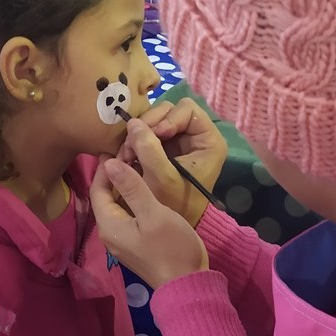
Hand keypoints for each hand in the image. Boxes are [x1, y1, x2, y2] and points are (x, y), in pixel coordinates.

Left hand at [91, 155, 208, 288]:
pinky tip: (147, 188)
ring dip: (125, 186)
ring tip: (139, 164)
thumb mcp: (153, 213)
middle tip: (130, 152)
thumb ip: (131, 187)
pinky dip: (134, 199)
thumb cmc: (171, 247)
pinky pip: (128, 215)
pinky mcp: (135, 243)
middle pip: (106, 198)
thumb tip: (109, 163)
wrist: (187, 282)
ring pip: (118, 206)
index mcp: (109, 225)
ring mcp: (123, 240)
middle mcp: (110, 233)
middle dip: (115, 175)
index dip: (104, 168)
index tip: (116, 147)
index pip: (97, 190)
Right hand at [118, 98, 226, 226]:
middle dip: (148, 126)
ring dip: (138, 134)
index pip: (187, 109)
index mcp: (208, 140)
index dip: (168, 118)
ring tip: (127, 154)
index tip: (156, 136)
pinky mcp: (165, 147)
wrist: (175, 225)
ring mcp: (180, 140)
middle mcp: (196, 135)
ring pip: (155, 120)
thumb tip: (132, 123)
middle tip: (132, 146)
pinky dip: (136, 141)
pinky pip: (148, 133)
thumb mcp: (164, 179)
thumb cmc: (177, 204)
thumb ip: (150, 150)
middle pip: (168, 111)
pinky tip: (128, 156)